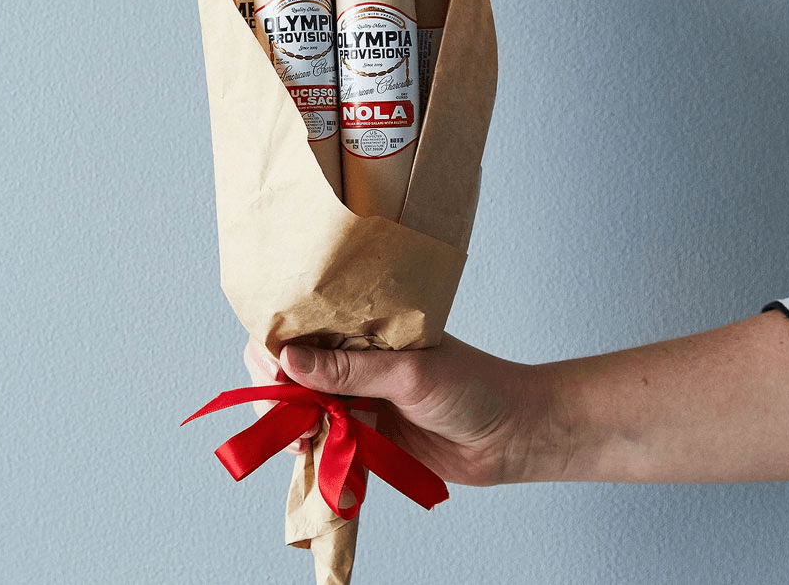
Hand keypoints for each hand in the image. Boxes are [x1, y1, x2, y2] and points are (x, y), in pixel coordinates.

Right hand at [244, 334, 557, 485]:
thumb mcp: (410, 373)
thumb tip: (287, 359)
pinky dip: (314, 454)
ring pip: (301, 411)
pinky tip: (314, 460)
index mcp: (364, 327)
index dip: (276, 347)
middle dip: (279, 396)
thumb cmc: (474, 387)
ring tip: (305, 444)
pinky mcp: (365, 437)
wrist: (514, 437)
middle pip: (290, 372)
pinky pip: (325, 443)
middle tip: (292, 421)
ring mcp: (357, 399)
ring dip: (293, 429)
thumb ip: (350, 371)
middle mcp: (354, 360)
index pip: (301, 326)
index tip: (274, 377)